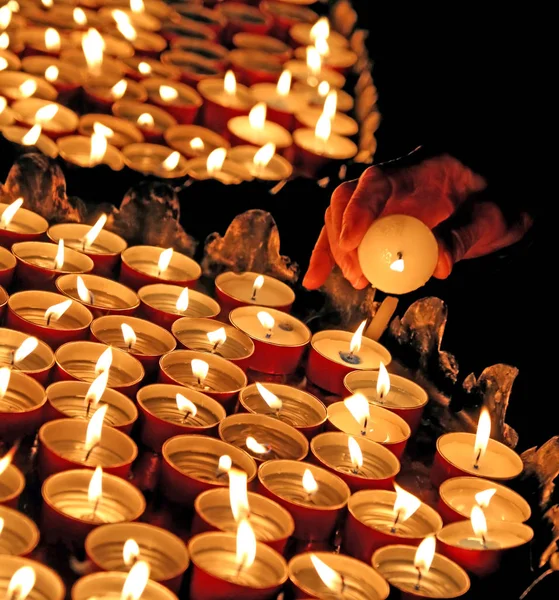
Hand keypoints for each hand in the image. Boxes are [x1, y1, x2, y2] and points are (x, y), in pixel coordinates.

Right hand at [303, 155, 532, 289]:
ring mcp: (381, 201)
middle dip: (342, 236)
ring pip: (338, 217)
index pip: (376, 181)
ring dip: (334, 250)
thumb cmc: (496, 198)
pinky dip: (329, 257)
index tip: (352, 242)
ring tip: (353, 281)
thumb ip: (464, 235)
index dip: (358, 209)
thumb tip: (438, 265)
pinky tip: (316, 279)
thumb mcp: (492, 216)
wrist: (495, 197)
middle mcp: (391, 182)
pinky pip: (346, 235)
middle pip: (346, 199)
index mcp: (419, 169)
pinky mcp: (377, 220)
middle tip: (358, 274)